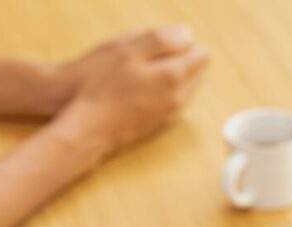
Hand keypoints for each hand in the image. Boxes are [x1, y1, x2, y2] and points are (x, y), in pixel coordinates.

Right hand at [51, 25, 207, 161]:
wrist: (90, 126)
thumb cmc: (102, 86)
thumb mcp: (126, 50)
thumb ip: (160, 39)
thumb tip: (187, 34)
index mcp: (173, 75)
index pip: (201, 54)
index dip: (185, 43)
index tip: (164, 43)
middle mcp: (179, 97)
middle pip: (198, 72)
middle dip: (183, 60)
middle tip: (154, 56)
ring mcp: (172, 114)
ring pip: (188, 89)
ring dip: (177, 77)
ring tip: (148, 72)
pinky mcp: (163, 125)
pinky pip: (176, 104)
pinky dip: (168, 93)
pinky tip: (145, 90)